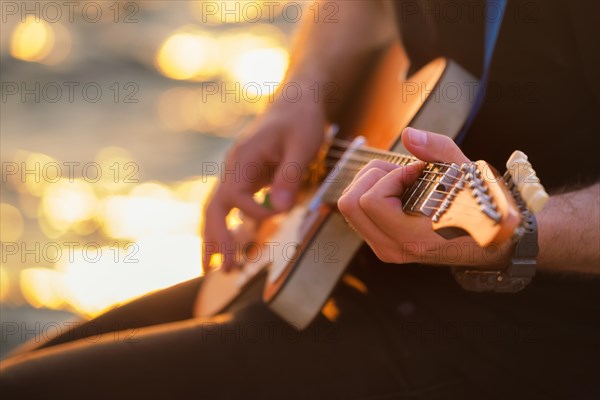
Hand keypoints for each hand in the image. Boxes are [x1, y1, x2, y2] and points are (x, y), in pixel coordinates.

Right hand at [202, 97, 325, 270]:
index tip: (278, 214)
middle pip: (214, 209)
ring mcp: (236, 174)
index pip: (237, 197)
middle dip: (217, 240)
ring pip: (217, 210)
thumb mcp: (302, 145)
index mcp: (242, 159)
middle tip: (225, 270)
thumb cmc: (300, 120)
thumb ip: (290, 175)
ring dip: (216, 238)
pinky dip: (228, 228)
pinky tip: (234, 246)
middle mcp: (233, 169)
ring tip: (217, 268)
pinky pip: (231, 207)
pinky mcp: (245, 179)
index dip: (255, 212)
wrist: (295, 102)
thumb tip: (279, 208)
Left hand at [338, 127, 511, 267]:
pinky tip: (398, 191)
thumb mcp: (469, 174)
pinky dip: (371, 193)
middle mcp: (393, 248)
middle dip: (373, 177)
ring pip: (348, 207)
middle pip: (349, 202)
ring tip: (401, 181)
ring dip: (370, 184)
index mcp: (413, 238)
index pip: (371, 200)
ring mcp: (385, 248)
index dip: (393, 175)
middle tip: (404, 173)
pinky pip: (357, 212)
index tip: (419, 170)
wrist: (489, 242)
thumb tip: (408, 135)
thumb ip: (438, 151)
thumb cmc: (481, 207)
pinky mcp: (381, 243)